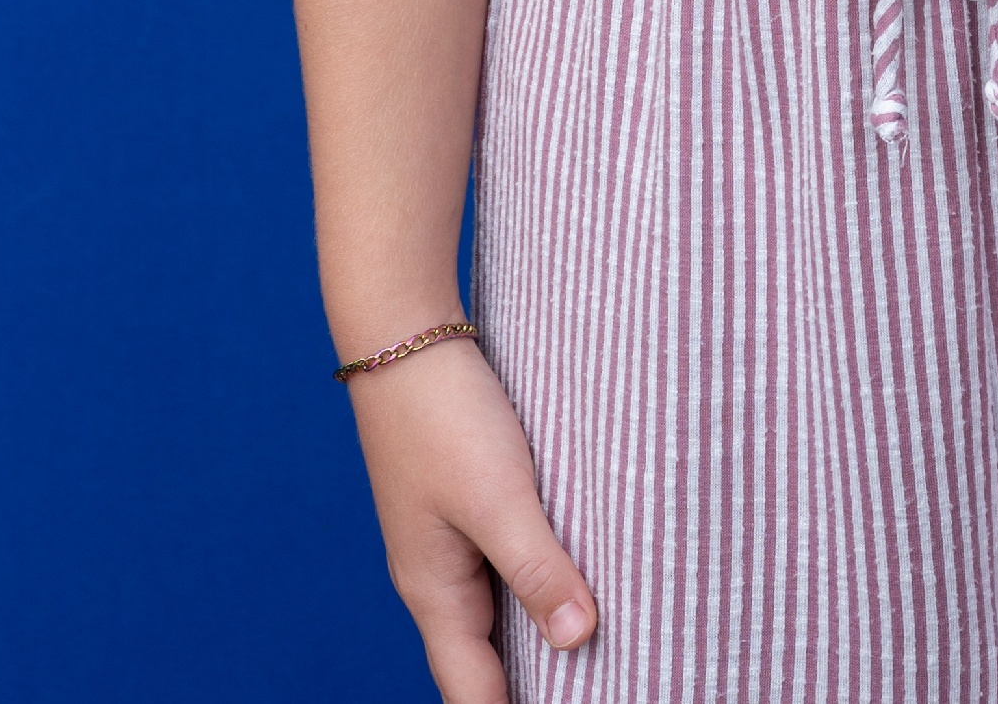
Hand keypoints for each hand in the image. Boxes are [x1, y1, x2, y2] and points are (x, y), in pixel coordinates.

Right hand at [345, 334, 596, 698]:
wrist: (401, 330)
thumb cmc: (442, 415)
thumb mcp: (498, 496)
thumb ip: (538, 568)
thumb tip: (578, 641)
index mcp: (434, 592)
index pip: (474, 693)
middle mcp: (437, 577)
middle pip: (482, 662)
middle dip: (530, 687)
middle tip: (595, 690)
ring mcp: (447, 538)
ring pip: (495, 612)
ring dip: (533, 635)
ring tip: (593, 656)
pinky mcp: (463, 500)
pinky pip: (500, 564)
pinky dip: (533, 583)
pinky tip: (569, 574)